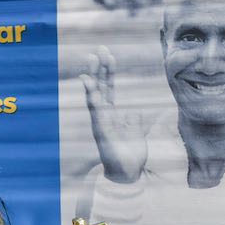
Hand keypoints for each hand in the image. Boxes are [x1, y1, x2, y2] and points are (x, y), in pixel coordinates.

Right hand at [80, 46, 149, 182]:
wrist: (127, 175)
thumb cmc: (130, 156)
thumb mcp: (136, 134)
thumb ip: (134, 121)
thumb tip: (134, 112)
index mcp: (113, 115)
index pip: (109, 89)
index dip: (109, 72)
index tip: (108, 54)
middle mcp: (104, 116)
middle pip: (101, 87)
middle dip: (100, 68)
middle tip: (99, 49)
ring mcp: (100, 122)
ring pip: (95, 94)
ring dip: (93, 76)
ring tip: (92, 59)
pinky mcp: (100, 130)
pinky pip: (95, 109)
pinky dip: (91, 94)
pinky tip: (88, 81)